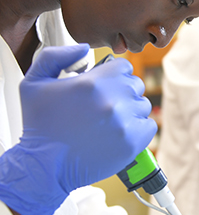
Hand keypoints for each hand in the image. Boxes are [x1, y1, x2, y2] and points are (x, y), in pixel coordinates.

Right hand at [0, 45, 156, 214]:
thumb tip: (84, 49)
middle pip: (135, 85)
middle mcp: (112, 100)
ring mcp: (125, 122)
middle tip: (106, 106)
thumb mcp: (34, 81)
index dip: (114, 75)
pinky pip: (149, 126)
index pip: (123, 67)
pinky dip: (138, 129)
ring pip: (143, 106)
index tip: (105, 86)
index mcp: (93, 82)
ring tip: (111, 121)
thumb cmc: (38, 125)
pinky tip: (120, 133)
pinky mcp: (132, 143)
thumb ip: (57, 56)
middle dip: (123, 92)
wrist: (44, 166)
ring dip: (131, 111)